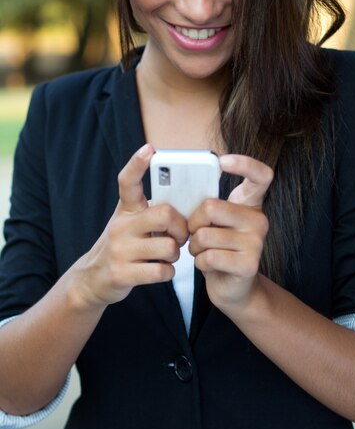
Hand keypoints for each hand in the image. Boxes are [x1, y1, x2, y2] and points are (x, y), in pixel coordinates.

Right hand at [74, 144, 187, 307]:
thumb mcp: (131, 223)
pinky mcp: (122, 274)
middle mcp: (120, 226)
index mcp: (126, 209)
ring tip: (166, 255)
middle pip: (165, 214)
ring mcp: (120, 250)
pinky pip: (162, 271)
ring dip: (175, 254)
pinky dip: (168, 272)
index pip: (128, 181)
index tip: (149, 149)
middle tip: (179, 236)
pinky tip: (160, 269)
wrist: (92, 279)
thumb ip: (152, 212)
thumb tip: (188, 204)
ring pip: (169, 246)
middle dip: (181, 228)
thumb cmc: (123, 246)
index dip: (138, 163)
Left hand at [188, 154, 272, 312]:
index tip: (222, 161)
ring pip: (205, 235)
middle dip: (193, 223)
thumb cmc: (217, 250)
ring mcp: (256, 242)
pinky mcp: (249, 264)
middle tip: (197, 234)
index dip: (244, 163)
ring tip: (204, 252)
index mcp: (250, 204)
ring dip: (195, 247)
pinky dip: (200, 263)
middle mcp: (259, 220)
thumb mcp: (214, 223)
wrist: (232, 289)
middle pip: (210, 207)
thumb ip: (208, 205)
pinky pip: (209, 256)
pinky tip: (209, 266)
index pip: (261, 175)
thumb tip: (182, 187)